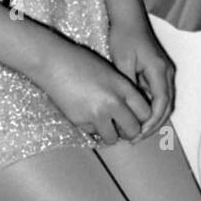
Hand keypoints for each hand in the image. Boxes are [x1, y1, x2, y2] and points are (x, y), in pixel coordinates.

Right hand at [36, 35, 154, 146]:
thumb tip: (130, 112)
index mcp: (122, 86)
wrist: (54, 63)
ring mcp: (96, 114)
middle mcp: (112, 102)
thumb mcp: (109, 72)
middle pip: (133, 130)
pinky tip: (86, 114)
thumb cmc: (81, 62)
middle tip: (123, 127)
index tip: (137, 118)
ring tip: (105, 123)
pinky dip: (92, 128)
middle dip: (129, 131)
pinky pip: (93, 133)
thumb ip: (122, 91)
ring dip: (110, 133)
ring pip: (113, 138)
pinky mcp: (80, 122)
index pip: (145, 112)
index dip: (142, 118)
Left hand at [108, 15, 174, 140]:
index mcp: (160, 71)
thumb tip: (127, 109)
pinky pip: (158, 94)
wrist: (128, 17)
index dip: (151, 123)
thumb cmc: (124, 36)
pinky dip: (150, 107)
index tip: (137, 134)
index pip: (161, 104)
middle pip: (167, 107)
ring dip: (153, 117)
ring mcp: (164, 71)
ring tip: (134, 130)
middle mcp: (167, 73)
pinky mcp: (158, 71)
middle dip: (153, 125)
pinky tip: (135, 114)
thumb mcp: (123, 63)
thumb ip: (128, 86)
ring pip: (164, 102)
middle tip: (135, 138)